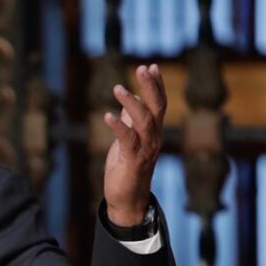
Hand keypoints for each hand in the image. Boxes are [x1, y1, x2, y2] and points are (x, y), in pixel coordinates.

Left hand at [102, 63, 166, 226]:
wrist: (127, 199)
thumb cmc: (126, 168)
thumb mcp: (128, 140)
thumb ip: (131, 122)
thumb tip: (130, 102)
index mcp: (153, 131)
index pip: (158, 104)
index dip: (156, 85)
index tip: (150, 66)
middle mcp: (153, 138)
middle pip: (157, 108)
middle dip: (151, 87)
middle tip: (143, 68)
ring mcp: (145, 149)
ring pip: (144, 122)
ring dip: (131, 103)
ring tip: (118, 88)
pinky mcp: (132, 160)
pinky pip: (127, 140)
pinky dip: (118, 126)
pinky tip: (107, 115)